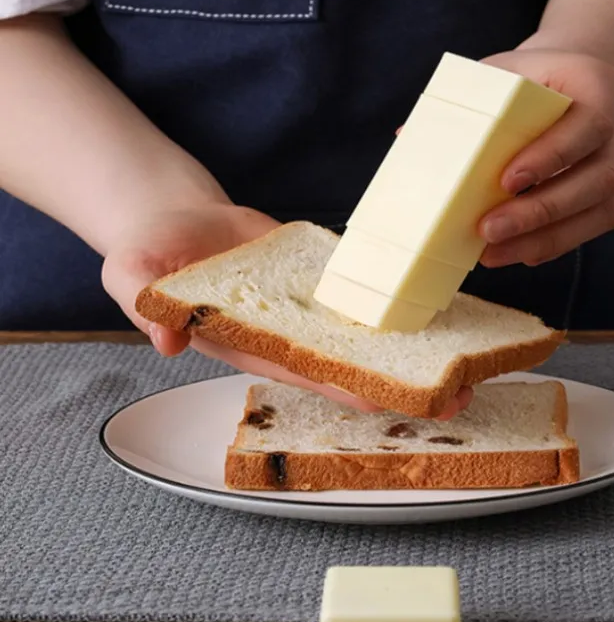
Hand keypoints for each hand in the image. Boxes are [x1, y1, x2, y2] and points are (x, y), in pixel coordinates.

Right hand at [101, 203, 471, 419]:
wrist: (177, 221)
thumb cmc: (151, 252)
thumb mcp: (133, 273)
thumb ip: (146, 306)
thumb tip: (166, 338)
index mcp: (254, 344)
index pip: (309, 373)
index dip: (348, 388)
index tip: (391, 400)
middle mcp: (292, 333)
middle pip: (353, 364)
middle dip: (403, 381)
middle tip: (462, 392)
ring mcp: (311, 306)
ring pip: (368, 332)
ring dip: (414, 345)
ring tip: (471, 353)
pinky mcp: (323, 275)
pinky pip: (364, 289)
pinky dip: (397, 298)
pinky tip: (438, 301)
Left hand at [477, 47, 613, 267]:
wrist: (569, 81)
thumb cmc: (528, 81)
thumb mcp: (501, 74)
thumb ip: (469, 102)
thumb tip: (412, 139)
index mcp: (602, 81)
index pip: (592, 122)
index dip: (552, 156)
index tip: (507, 182)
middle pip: (601, 176)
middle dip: (542, 210)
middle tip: (490, 229)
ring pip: (605, 210)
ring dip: (546, 238)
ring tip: (495, 252)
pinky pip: (596, 225)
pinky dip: (555, 243)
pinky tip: (518, 252)